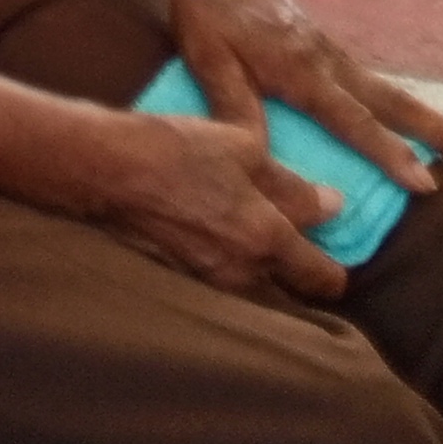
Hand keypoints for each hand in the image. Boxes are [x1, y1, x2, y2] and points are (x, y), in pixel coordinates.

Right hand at [72, 101, 345, 303]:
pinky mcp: (182, 276)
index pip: (322, 279)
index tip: (337, 251)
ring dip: (265, 271)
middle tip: (303, 245)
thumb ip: (294, 186)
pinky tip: (222, 235)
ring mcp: (210, 280)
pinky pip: (225, 281)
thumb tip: (333, 206)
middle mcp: (243, 272)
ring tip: (260, 237)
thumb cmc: (177, 150)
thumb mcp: (245, 149)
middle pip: (290, 294)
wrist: (106, 169)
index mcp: (266, 239)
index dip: (337, 269)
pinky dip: (233, 266)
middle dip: (301, 275)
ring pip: (256, 288)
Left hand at [166, 0, 442, 193]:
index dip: (391, 154)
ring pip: (390, 92)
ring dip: (430, 123)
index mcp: (302, 70)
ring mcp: (331, 51)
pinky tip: (407, 124)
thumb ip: (236, 111)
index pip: (355, 120)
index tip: (428, 185)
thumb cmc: (207, 11)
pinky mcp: (324, 46)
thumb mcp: (209, 63)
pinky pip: (373, 84)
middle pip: (396, 102)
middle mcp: (329, 60)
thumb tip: (264, 162)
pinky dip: (399, 108)